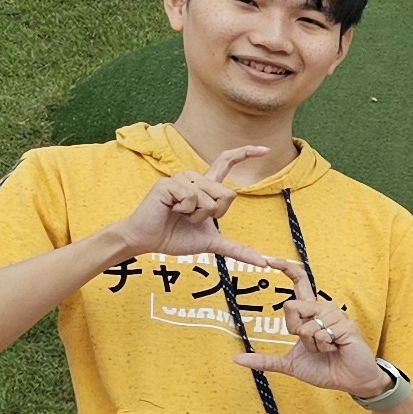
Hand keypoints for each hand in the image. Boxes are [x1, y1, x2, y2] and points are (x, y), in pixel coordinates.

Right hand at [110, 144, 297, 274]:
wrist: (148, 241)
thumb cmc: (175, 237)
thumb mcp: (211, 243)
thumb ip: (237, 249)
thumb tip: (263, 263)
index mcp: (206, 187)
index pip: (226, 162)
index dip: (245, 154)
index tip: (265, 150)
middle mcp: (195, 178)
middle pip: (228, 194)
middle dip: (215, 215)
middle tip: (192, 218)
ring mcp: (182, 178)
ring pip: (211, 198)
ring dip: (198, 215)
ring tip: (180, 214)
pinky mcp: (169, 183)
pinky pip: (193, 198)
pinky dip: (186, 211)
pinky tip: (171, 210)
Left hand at [234, 269, 388, 397]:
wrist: (350, 382)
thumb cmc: (324, 370)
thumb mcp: (289, 365)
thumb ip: (265, 360)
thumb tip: (237, 359)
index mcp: (311, 312)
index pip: (299, 283)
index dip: (285, 269)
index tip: (268, 260)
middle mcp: (323, 309)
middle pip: (291, 306)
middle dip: (295, 331)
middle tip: (312, 344)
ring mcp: (336, 316)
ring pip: (305, 325)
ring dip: (312, 344)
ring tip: (327, 349)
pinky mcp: (346, 326)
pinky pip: (320, 334)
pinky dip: (323, 347)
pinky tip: (336, 349)